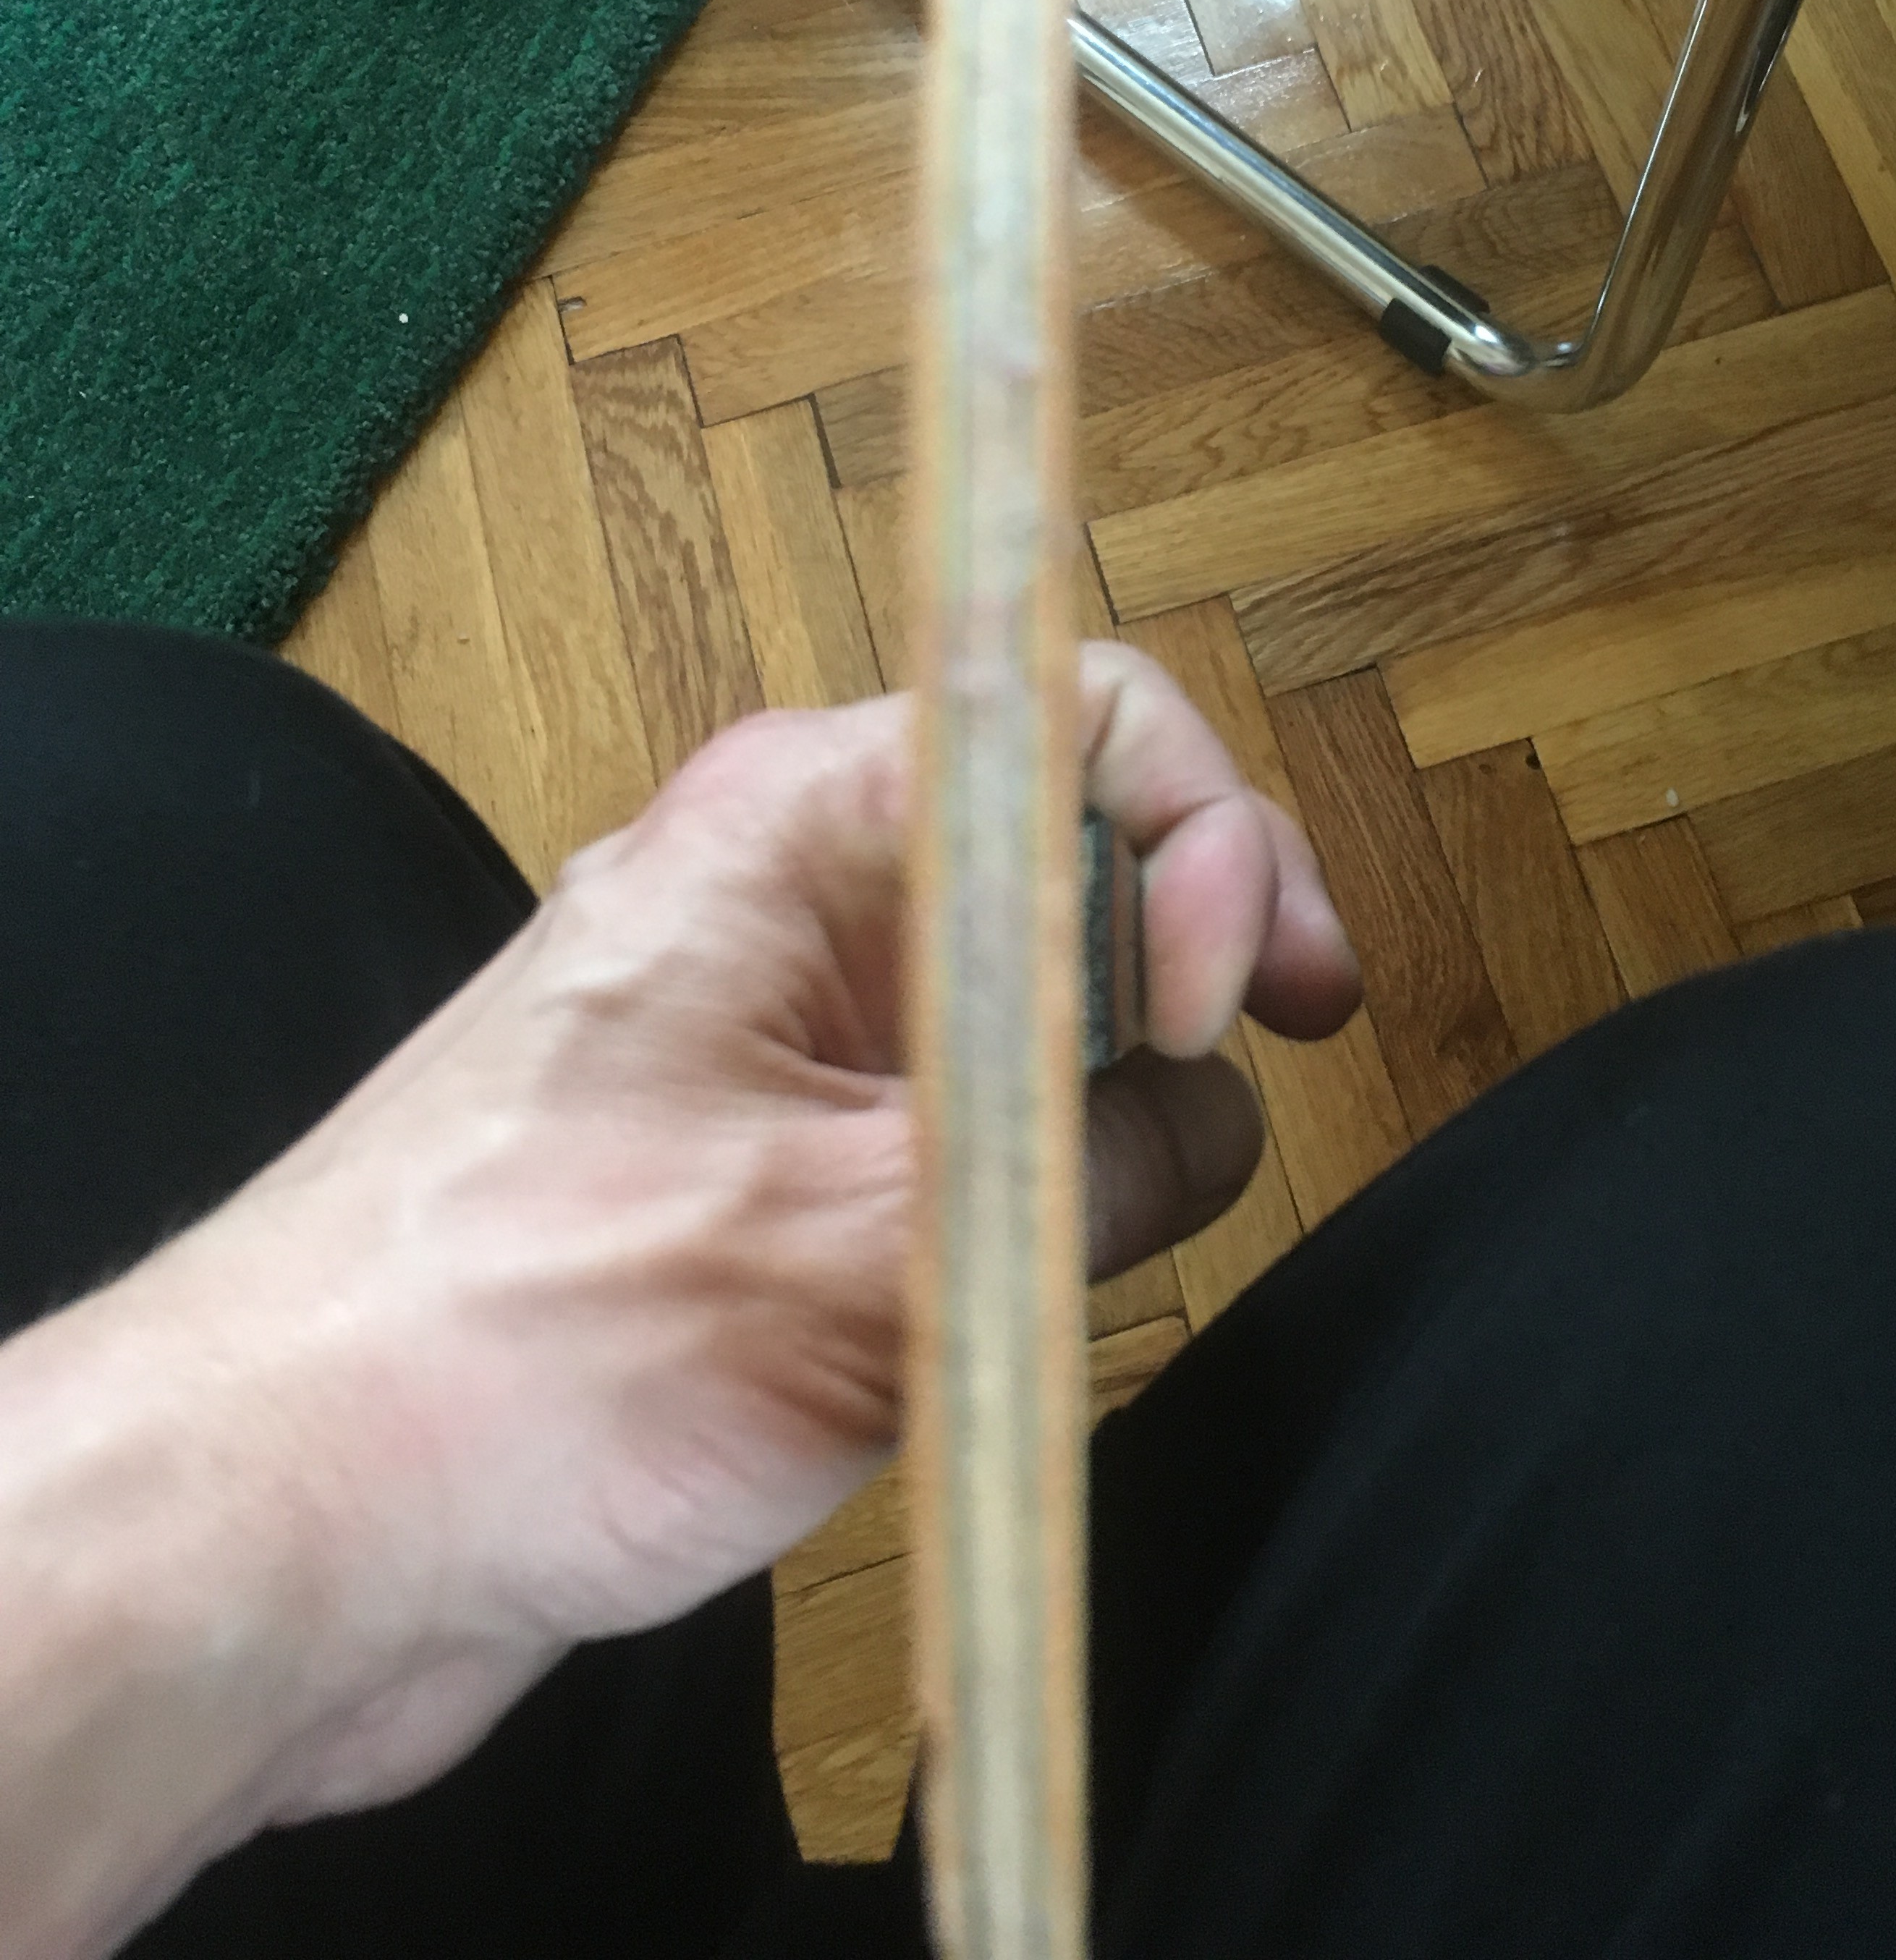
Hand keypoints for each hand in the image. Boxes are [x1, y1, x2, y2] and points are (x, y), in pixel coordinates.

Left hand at [101, 644, 1358, 1834]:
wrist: (279, 1525)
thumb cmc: (517, 1350)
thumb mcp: (866, 1256)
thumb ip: (1091, 1168)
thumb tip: (1213, 1126)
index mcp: (794, 827)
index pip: (1070, 717)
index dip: (1201, 837)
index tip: (1237, 1010)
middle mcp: (786, 896)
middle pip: (1056, 848)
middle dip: (1180, 949)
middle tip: (1269, 1060)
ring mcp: (770, 1033)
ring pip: (1012, 1001)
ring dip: (1100, 1096)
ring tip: (1101, 1230)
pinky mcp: (757, 1165)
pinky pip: (944, 1128)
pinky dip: (1013, 1194)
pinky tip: (1008, 1302)